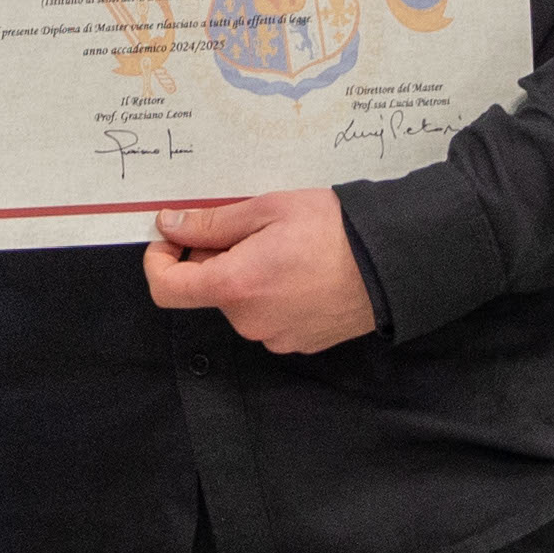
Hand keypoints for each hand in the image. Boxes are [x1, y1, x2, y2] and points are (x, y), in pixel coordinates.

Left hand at [140, 190, 375, 352]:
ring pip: (240, 303)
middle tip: (251, 228)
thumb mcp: (267, 209)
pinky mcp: (299, 343)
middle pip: (208, 290)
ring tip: (285, 248)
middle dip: (216, 258)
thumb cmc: (333, 230)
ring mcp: (275, 337)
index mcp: (234, 287)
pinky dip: (271, 293)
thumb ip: (211, 222)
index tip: (173, 239)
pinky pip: (267, 317)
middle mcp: (249, 321)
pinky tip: (301, 271)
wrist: (393, 263)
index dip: (159, 261)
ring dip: (246, 276)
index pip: (166, 289)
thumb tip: (170, 226)